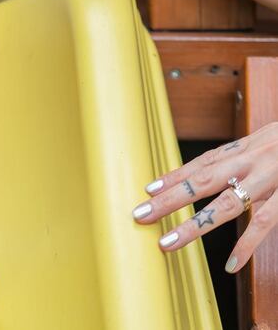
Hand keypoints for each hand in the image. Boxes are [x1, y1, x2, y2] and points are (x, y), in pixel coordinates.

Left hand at [131, 123, 277, 271]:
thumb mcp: (269, 140)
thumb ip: (247, 155)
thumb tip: (222, 167)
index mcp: (246, 148)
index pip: (202, 162)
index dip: (175, 175)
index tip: (148, 189)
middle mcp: (251, 161)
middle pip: (202, 180)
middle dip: (169, 198)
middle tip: (140, 213)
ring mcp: (268, 180)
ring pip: (226, 205)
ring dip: (194, 226)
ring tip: (168, 243)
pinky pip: (264, 223)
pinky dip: (247, 246)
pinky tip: (231, 265)